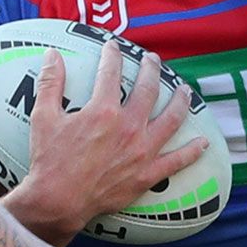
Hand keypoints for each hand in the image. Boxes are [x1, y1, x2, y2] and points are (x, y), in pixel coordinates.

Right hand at [16, 41, 201, 240]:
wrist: (59, 201)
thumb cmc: (49, 160)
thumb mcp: (43, 117)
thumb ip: (50, 82)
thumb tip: (52, 54)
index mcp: (103, 111)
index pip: (112, 72)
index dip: (113, 55)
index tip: (113, 46)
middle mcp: (129, 127)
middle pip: (148, 90)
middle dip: (152, 70)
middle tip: (153, 59)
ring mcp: (142, 151)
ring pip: (171, 119)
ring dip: (180, 102)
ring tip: (185, 90)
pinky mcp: (147, 175)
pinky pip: (177, 161)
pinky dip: (192, 152)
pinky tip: (203, 143)